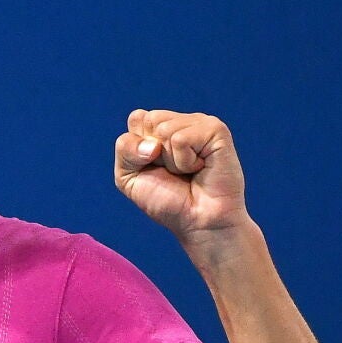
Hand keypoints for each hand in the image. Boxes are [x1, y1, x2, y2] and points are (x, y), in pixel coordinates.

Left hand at [114, 108, 250, 241]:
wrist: (199, 224)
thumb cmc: (169, 202)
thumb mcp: (129, 177)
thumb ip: (125, 149)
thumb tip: (153, 144)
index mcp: (164, 126)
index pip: (137, 118)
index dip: (137, 148)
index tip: (155, 167)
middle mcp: (183, 121)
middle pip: (150, 120)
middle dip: (153, 154)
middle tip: (175, 172)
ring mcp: (201, 123)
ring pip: (165, 130)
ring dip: (171, 161)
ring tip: (189, 172)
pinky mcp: (216, 131)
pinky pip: (181, 139)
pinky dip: (185, 162)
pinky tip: (200, 169)